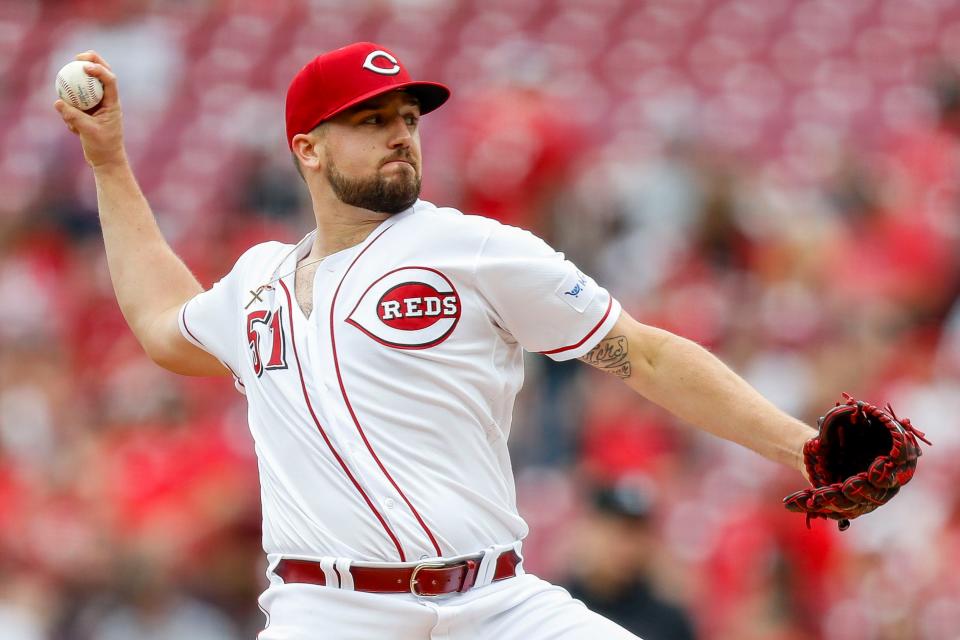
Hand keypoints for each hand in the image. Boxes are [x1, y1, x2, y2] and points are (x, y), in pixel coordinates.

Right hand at [53, 50, 125, 168]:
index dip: (99, 69)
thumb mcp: (87, 131)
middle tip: (76, 58)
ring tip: (71, 113)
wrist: (105, 161)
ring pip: (86, 88)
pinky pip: (75, 103)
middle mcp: (106, 101)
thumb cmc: (102, 147)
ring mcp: (97, 105)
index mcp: (113, 103)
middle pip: (101, 75)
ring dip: (74, 91)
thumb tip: (58, 101)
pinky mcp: (87, 112)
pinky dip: (70, 112)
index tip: (84, 66)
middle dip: (92, 62)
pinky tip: (73, 129)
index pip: (110, 80)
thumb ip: (73, 116)